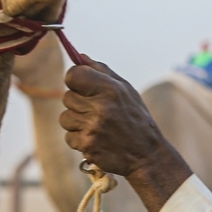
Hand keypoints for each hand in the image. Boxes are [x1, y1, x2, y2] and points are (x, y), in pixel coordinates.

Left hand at [61, 60, 191, 211]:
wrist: (147, 155)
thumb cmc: (135, 119)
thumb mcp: (126, 90)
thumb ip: (102, 71)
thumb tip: (80, 56)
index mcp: (111, 89)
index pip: (74, 74)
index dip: (74, 79)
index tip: (81, 86)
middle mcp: (101, 107)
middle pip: (67, 97)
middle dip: (78, 104)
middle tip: (96, 112)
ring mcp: (93, 127)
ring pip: (65, 118)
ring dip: (76, 123)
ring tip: (96, 126)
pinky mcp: (87, 145)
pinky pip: (69, 137)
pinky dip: (79, 139)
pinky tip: (95, 139)